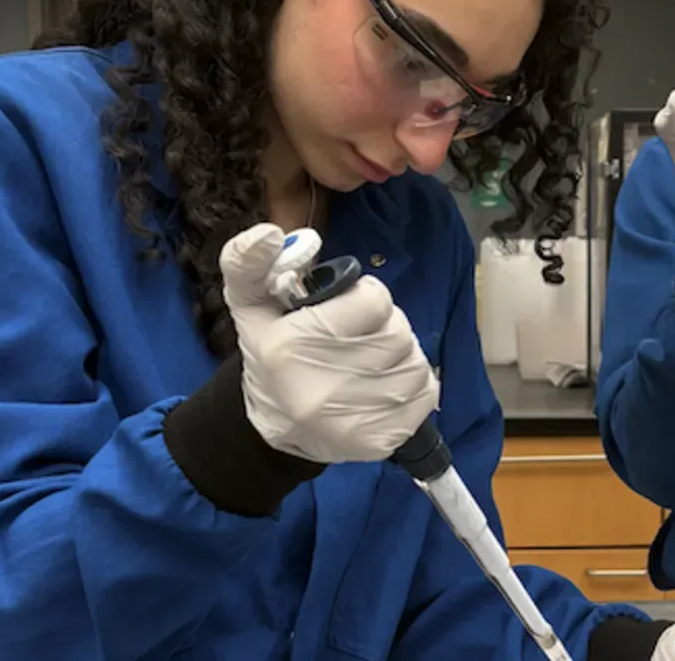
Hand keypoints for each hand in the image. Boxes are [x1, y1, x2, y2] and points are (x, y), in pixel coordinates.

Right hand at [221, 223, 439, 463]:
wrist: (274, 430)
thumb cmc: (271, 356)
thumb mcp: (250, 304)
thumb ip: (248, 262)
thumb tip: (269, 232)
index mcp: (292, 346)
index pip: (374, 301)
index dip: (367, 298)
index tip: (350, 309)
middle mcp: (324, 388)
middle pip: (398, 333)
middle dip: (387, 326)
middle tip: (363, 336)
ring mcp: (354, 420)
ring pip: (416, 363)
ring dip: (402, 356)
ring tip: (374, 361)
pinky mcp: (380, 442)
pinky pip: (426, 395)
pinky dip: (415, 386)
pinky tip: (386, 387)